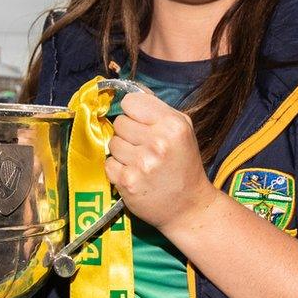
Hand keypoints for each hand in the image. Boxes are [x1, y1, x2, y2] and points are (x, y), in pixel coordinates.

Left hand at [105, 93, 216, 230]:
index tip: (141, 123)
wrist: (189, 206)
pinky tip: (134, 174)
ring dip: (122, 152)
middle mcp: (158, 142)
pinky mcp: (128, 182)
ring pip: (112, 143)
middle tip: (144, 147)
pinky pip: (108, 163)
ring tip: (140, 162)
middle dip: (128, 134)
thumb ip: (156, 108)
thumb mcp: (181, 129)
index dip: (133, 113)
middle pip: (119, 123)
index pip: (131, 103)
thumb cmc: (183, 164)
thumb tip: (129, 91)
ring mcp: (141, 163)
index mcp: (172, 125)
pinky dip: (117, 169)